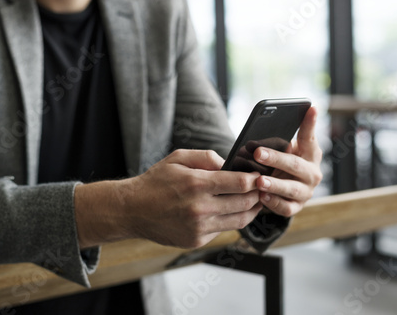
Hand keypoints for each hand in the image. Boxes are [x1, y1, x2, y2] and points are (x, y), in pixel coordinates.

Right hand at [75, 150, 262, 248]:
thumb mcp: (178, 158)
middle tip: (264, 188)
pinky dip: (231, 220)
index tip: (261, 176)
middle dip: (259, 194)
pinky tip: (231, 211)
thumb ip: (206, 157)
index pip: (239, 183)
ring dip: (252, 210)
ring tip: (255, 201)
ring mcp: (198, 227)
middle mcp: (199, 208)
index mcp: (196, 184)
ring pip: (239, 220)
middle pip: (245, 203)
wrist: (133, 210)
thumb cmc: (155, 182)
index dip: (255, 179)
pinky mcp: (196, 240)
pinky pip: (222, 230)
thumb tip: (230, 164)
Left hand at [253, 106, 322, 216]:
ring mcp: (306, 192)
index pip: (310, 137)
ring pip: (291, 189)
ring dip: (275, 185)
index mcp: (311, 154)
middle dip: (275, 159)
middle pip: (295, 165)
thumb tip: (274, 120)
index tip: (311, 107)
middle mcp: (312, 173)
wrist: (286, 188)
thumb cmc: (283, 162)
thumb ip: (284, 137)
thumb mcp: (286, 148)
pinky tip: (261, 197)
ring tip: (259, 181)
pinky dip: (273, 202)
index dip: (310, 123)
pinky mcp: (296, 207)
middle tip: (258, 153)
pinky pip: (286, 208)